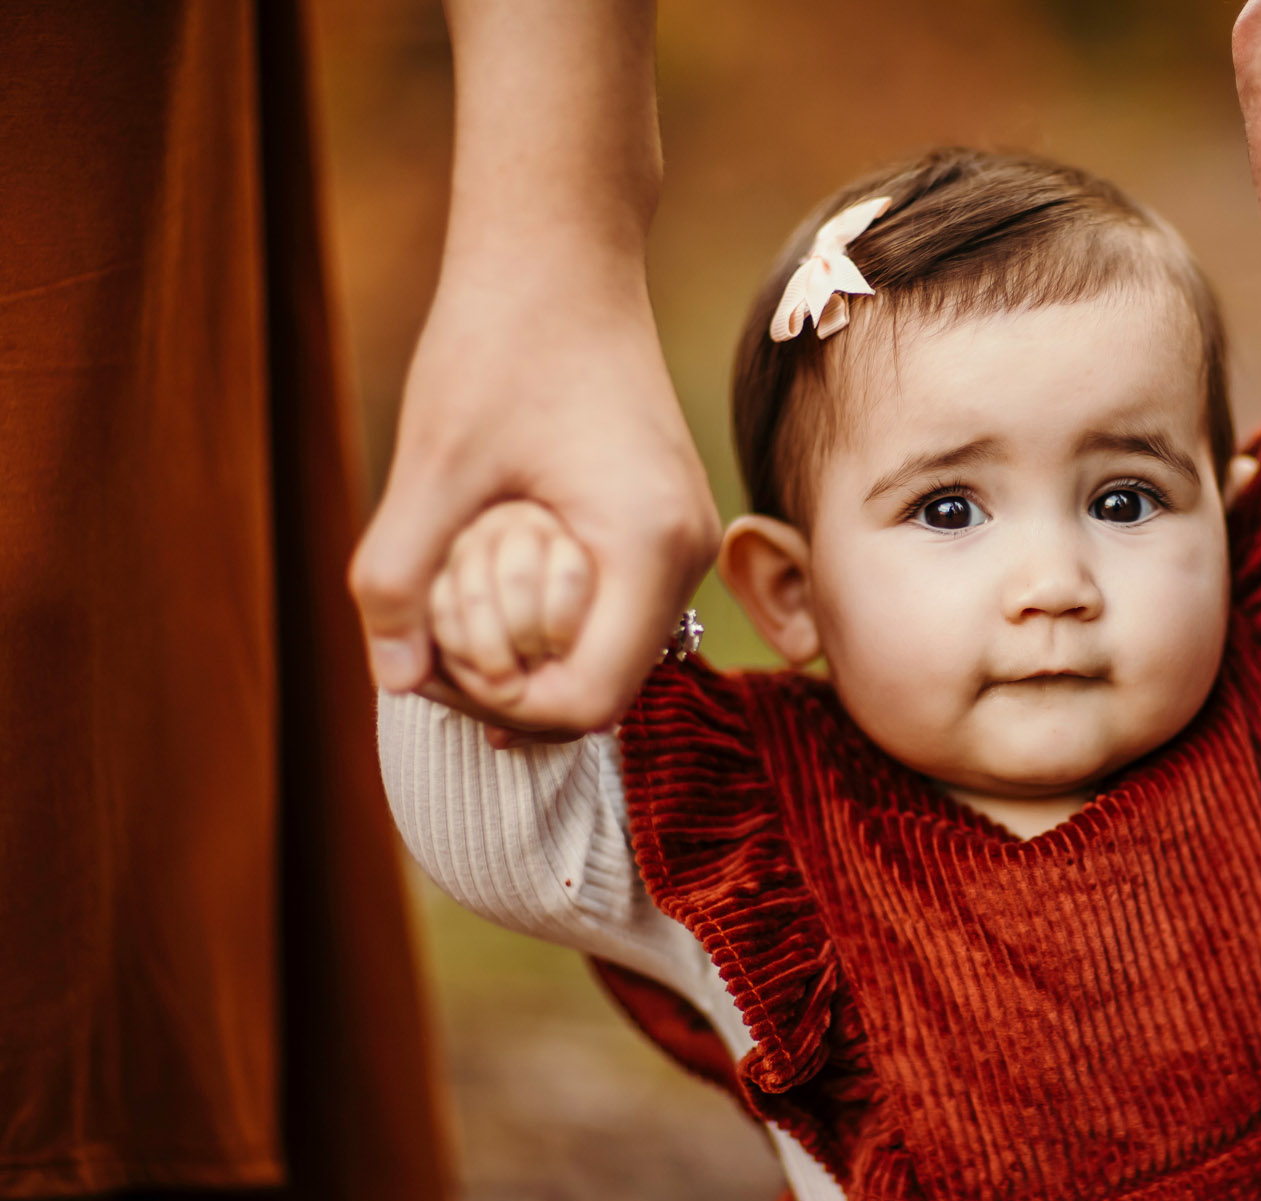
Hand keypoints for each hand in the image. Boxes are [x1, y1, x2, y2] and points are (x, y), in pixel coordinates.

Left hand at [350, 259, 720, 737]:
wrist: (562, 252)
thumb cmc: (499, 340)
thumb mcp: (433, 463)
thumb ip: (403, 578)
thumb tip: (394, 683)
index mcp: (646, 546)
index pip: (588, 702)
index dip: (501, 709)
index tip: (428, 667)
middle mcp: (686, 554)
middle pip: (602, 689)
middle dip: (507, 689)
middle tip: (424, 647)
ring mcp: (683, 540)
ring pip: (606, 651)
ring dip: (525, 653)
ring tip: (449, 613)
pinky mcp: (663, 522)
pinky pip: (611, 608)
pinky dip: (547, 617)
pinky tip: (484, 587)